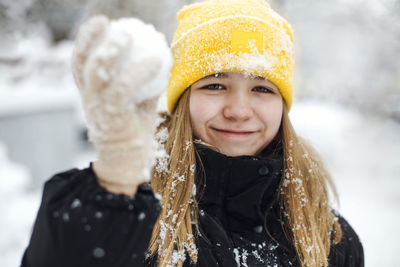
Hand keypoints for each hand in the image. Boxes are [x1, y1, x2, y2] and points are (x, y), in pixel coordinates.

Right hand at [71, 15, 170, 191]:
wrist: (128, 162)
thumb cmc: (133, 130)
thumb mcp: (135, 103)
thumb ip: (141, 84)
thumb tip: (158, 61)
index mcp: (91, 93)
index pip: (81, 63)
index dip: (86, 40)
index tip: (101, 23)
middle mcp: (90, 98)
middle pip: (83, 63)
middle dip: (91, 39)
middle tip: (110, 23)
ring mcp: (100, 107)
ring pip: (98, 73)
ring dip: (111, 51)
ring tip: (128, 35)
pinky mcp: (114, 116)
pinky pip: (124, 88)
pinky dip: (139, 71)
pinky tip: (155, 60)